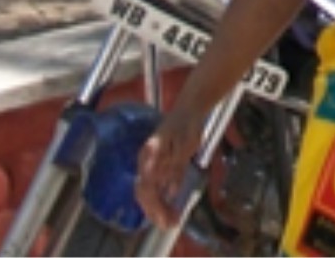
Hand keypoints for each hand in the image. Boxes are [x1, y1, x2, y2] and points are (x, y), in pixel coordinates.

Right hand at [134, 105, 203, 227]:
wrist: (189, 109)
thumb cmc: (187, 123)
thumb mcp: (184, 145)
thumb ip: (176, 168)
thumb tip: (169, 191)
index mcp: (149, 155)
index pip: (147, 188)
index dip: (155, 206)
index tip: (163, 218)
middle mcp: (146, 161)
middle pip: (145, 193)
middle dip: (156, 211)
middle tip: (170, 224)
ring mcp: (152, 163)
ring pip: (150, 192)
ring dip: (158, 208)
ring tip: (171, 220)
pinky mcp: (161, 164)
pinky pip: (158, 186)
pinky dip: (163, 199)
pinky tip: (171, 208)